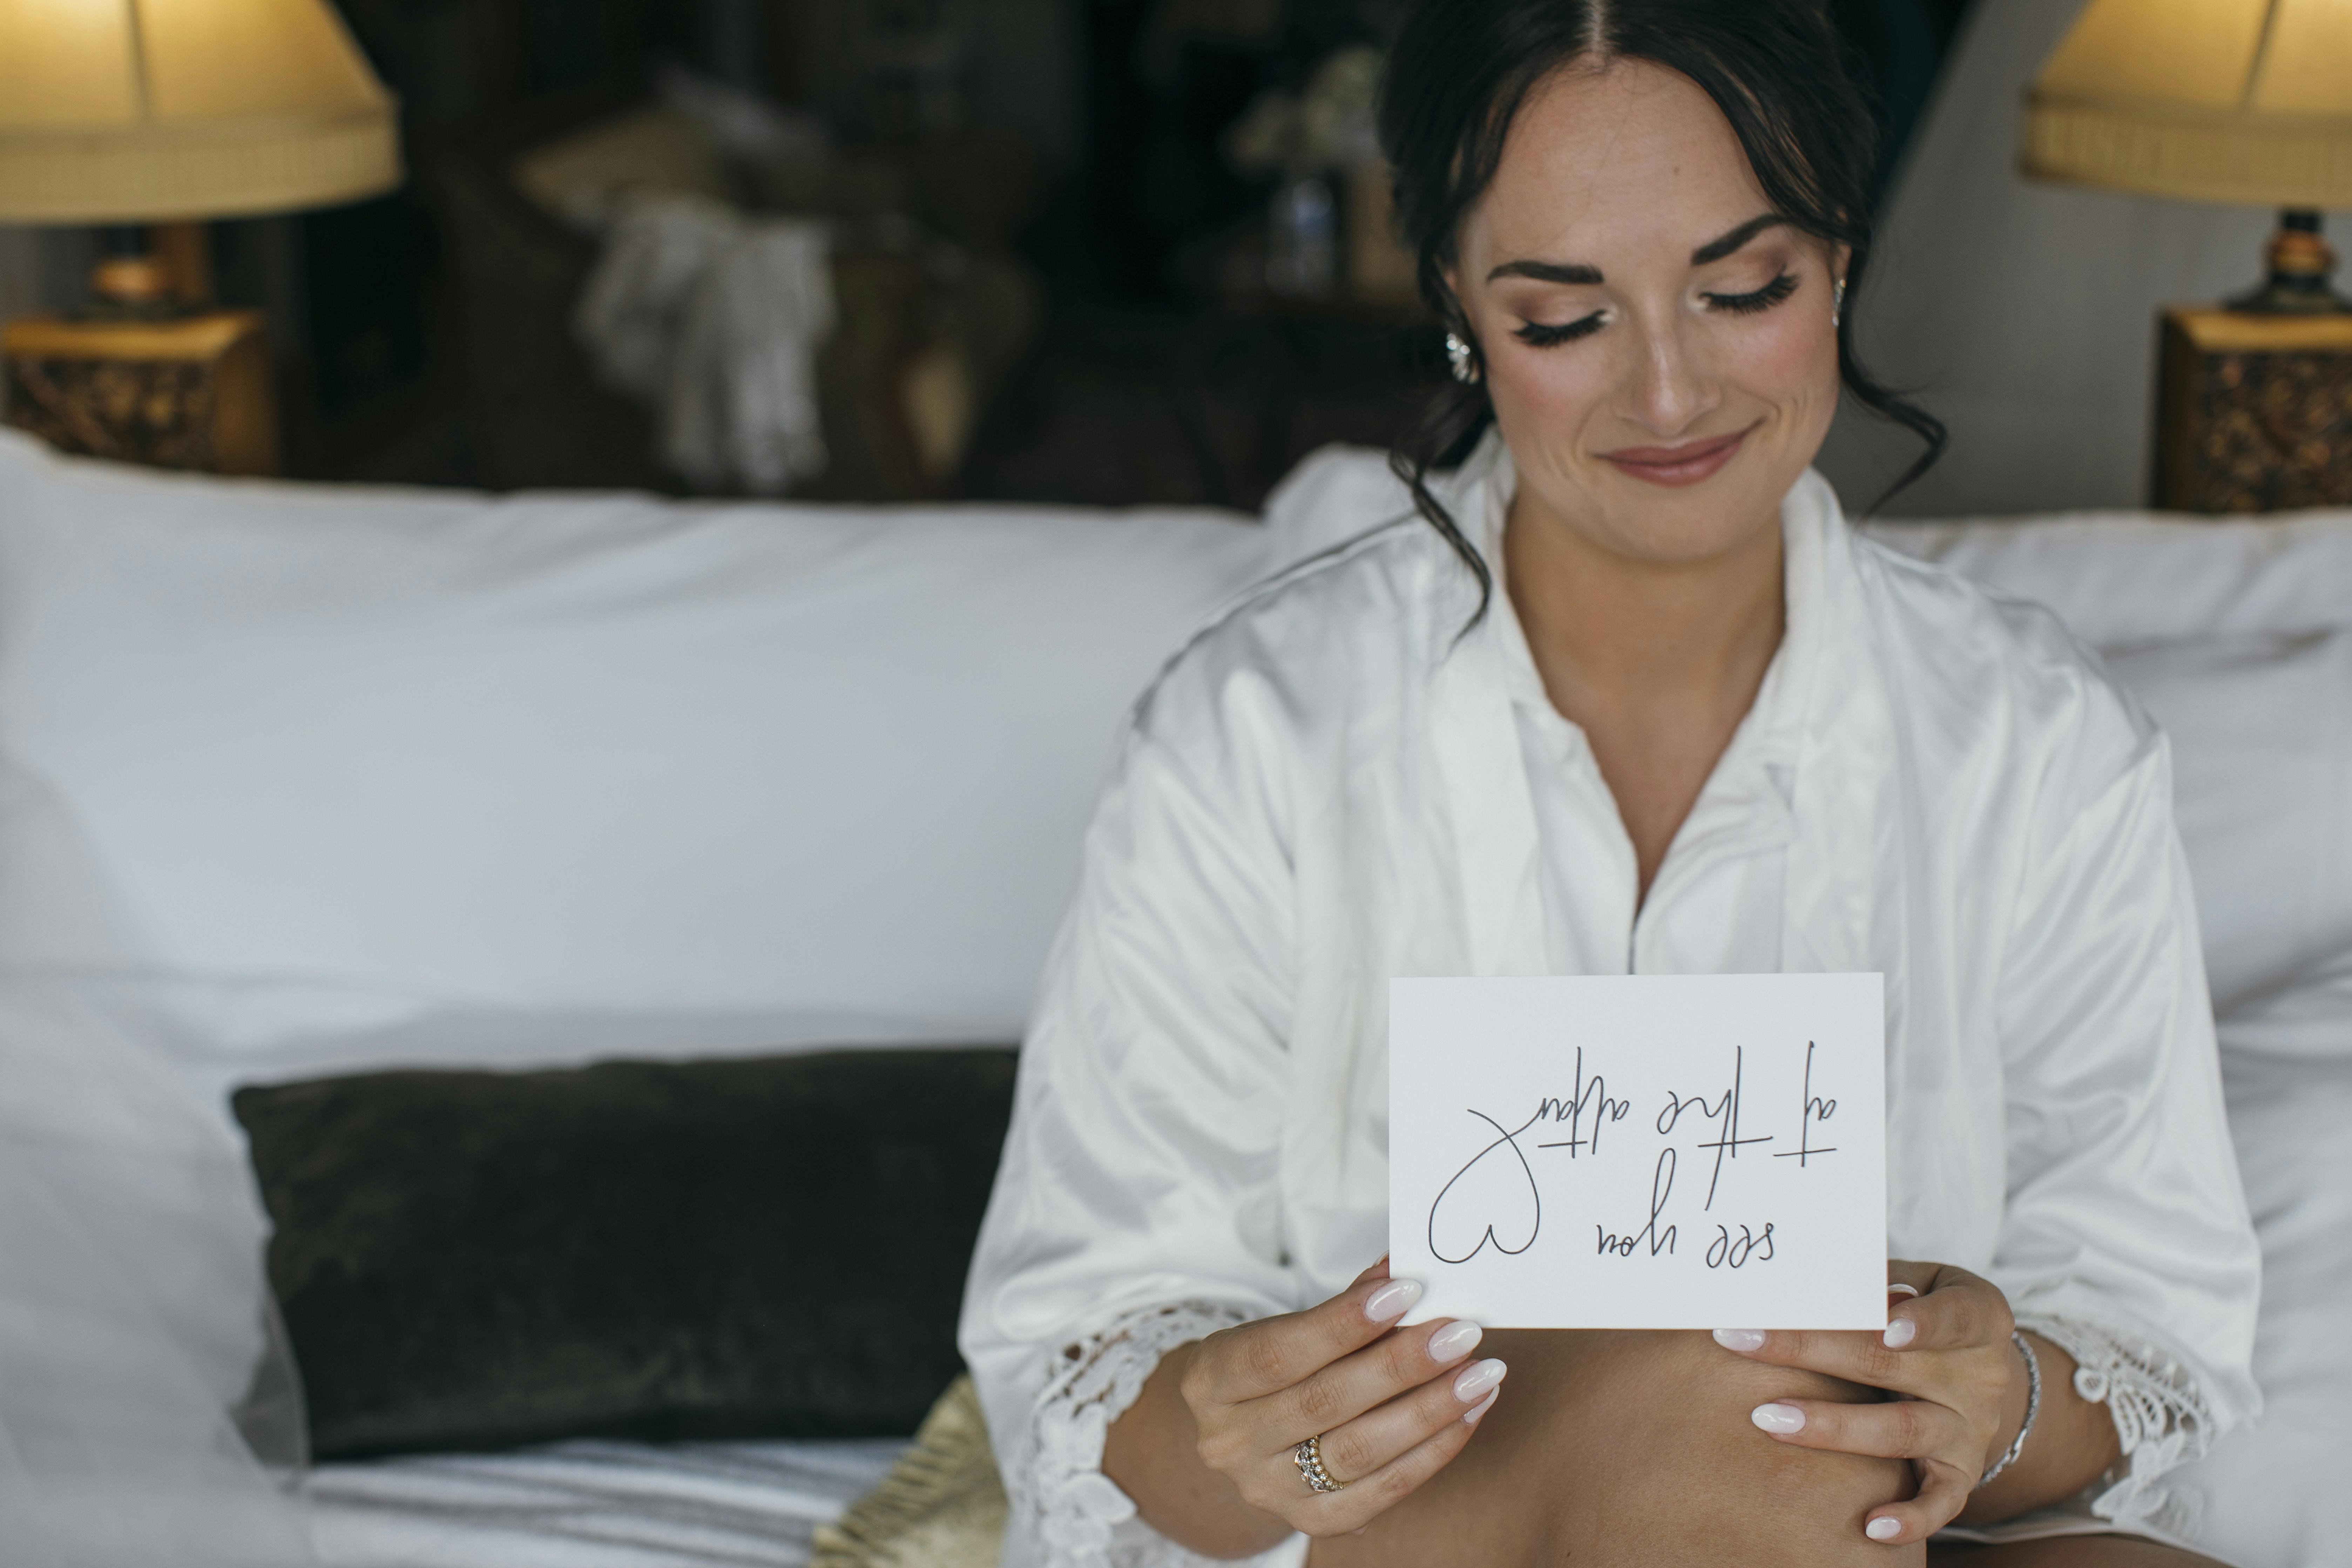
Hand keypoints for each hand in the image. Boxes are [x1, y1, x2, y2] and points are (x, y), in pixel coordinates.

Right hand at [1178, 1257, 1506, 1536]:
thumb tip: (1402, 1270)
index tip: (1408, 1290)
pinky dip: (1433, 1451)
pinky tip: (1469, 1414)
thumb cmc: (1274, 1366)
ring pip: (1359, 1452)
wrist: (1243, 1436)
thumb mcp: (1284, 1327)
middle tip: (1461, 1333)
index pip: (1278, 1352)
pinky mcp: (1312, 1521)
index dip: (1344, 1323)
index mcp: (1210, 1380)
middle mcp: (1230, 1442)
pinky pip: (1382, 1491)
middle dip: (1402, 1365)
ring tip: (1480, 1374)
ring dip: (1430, 1410)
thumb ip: (1342, 1305)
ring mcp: (1269, 1489)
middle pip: (1325, 1402)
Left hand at [1712, 1261, 2022, 1545]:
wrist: (1973, 1368)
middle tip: (1746, 1342)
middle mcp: (1981, 1375)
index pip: (1955, 1315)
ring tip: (1768, 1418)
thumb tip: (1802, 1278)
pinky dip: (1910, 1518)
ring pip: (1901, 1431)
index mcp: (1979, 1314)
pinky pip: (1940, 1502)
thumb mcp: (1917, 1282)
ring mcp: (1972, 1429)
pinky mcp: (1961, 1474)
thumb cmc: (1920, 1311)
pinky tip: (1871, 1526)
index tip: (1885, 1323)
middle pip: (1892, 1366)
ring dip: (1832, 1427)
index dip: (1924, 1321)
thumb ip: (1873, 1281)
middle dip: (1812, 1351)